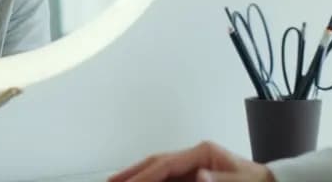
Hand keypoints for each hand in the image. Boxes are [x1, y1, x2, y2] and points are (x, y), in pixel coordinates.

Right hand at [109, 141, 270, 181]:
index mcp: (204, 152)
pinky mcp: (194, 176)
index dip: (144, 175)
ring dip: (138, 177)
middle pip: (156, 163)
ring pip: (158, 171)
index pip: (166, 164)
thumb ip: (221, 180)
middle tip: (111, 181)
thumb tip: (199, 176)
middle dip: (132, 173)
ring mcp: (193, 166)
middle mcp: (196, 156)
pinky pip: (168, 180)